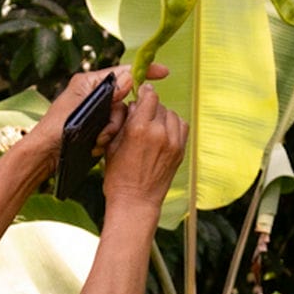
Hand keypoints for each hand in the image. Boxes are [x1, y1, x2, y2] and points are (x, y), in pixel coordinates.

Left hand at [28, 62, 168, 162]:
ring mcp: (96, 110)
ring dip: (113, 130)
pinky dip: (109, 138)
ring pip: (120, 116)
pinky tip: (98, 147)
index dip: (144, 71)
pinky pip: (113, 128)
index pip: (122, 72)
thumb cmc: (55, 129)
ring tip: (99, 142)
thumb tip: (130, 77)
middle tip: (109, 132)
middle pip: (123, 99)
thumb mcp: (82, 108)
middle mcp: (94, 93)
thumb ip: (107, 94)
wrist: (43, 154)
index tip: (164, 73)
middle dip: (120, 118)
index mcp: (89, 82)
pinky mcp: (96, 126)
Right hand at [101, 81, 187, 207]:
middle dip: (150, 107)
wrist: (136, 202)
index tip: (142, 92)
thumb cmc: (118, 177)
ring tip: (152, 125)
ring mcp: (173, 142)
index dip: (145, 92)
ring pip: (172, 114)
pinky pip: (181, 127)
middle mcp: (159, 133)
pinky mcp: (180, 151)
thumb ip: (124, 121)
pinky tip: (163, 132)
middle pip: (160, 105)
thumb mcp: (112, 145)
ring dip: (162, 115)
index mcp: (139, 129)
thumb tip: (133, 105)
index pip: (150, 96)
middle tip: (141, 115)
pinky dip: (173, 125)